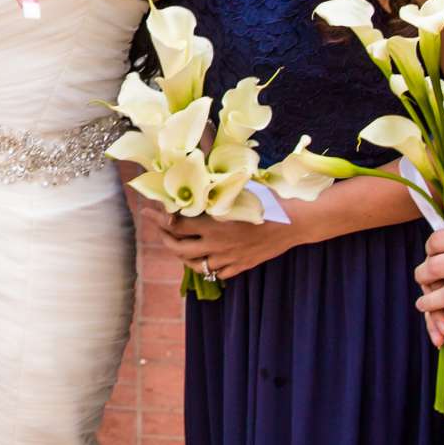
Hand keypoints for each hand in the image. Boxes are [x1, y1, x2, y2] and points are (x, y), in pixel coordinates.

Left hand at [136, 195, 304, 282]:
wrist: (295, 222)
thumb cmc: (268, 199)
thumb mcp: (239, 189)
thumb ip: (216, 187)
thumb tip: (198, 170)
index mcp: (213, 224)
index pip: (175, 225)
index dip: (158, 219)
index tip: (148, 211)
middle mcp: (216, 245)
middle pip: (178, 249)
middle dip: (164, 239)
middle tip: (159, 229)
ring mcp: (228, 258)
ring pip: (195, 265)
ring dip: (182, 256)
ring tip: (178, 246)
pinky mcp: (241, 266)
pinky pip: (217, 273)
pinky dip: (207, 268)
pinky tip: (205, 259)